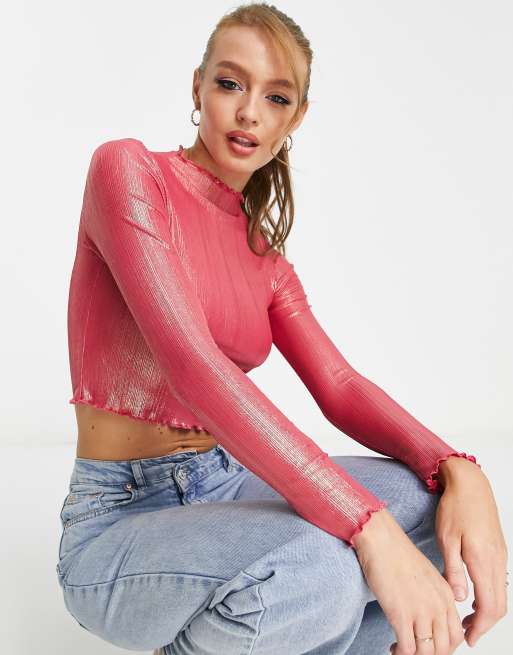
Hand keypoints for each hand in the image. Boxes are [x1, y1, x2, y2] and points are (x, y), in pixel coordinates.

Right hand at [353, 507, 464, 653]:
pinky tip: (394, 647)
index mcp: (446, 595)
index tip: (431, 647)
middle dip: (431, 654)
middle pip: (444, 648)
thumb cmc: (398, 554)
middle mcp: (437, 606)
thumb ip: (435, 596)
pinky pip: (408, 649)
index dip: (445, 647)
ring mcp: (420, 611)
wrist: (381, 541)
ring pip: (427, 652)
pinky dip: (401, 653)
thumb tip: (432, 617)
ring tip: (403, 650)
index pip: (456, 635)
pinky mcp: (400, 615)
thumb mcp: (427, 575)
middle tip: (417, 651)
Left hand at [434, 458, 508, 647]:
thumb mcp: (446, 539)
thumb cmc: (454, 508)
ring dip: (487, 610)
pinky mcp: (499, 550)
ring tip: (465, 617)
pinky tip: (473, 594)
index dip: (479, 627)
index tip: (468, 638)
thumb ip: (453, 571)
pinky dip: (490, 595)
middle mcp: (497, 561)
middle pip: (499, 605)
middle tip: (466, 633)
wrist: (470, 484)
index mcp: (483, 560)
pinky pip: (499, 580)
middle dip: (484, 624)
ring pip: (501, 594)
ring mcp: (501, 556)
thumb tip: (458, 599)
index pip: (488, 606)